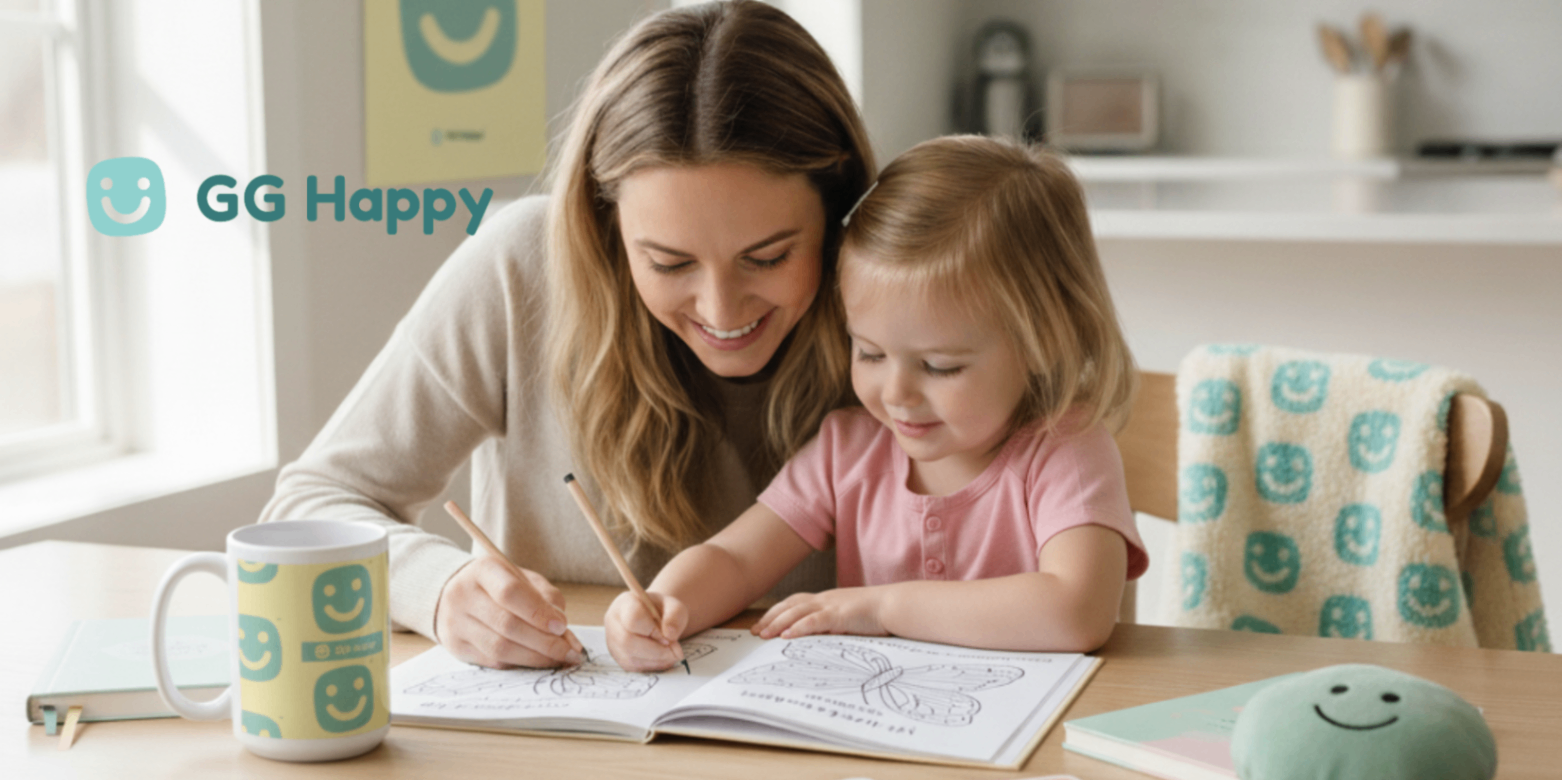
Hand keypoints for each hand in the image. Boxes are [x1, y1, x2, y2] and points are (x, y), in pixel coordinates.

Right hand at [434, 556, 584, 667]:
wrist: (455, 592)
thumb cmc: (498, 584)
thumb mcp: (523, 578)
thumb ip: (546, 598)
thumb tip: (564, 632)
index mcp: (483, 570)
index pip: (510, 592)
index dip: (538, 612)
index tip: (562, 626)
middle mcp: (463, 595)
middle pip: (507, 624)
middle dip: (544, 642)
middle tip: (569, 651)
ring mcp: (455, 623)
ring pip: (499, 648)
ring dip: (535, 658)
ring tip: (558, 659)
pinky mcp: (456, 646)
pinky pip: (492, 661)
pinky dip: (519, 663)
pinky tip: (536, 661)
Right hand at [605, 591, 687, 671]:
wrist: (654, 619)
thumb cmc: (662, 610)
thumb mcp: (673, 606)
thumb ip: (675, 616)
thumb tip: (670, 636)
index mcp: (625, 603)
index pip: (633, 618)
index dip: (653, 631)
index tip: (668, 635)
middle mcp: (613, 622)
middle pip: (628, 642)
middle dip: (657, 651)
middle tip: (676, 651)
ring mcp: (613, 642)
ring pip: (631, 657)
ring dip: (657, 660)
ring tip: (673, 653)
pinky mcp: (620, 658)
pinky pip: (635, 667)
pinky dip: (654, 665)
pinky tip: (664, 658)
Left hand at [751, 587, 889, 639]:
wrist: (894, 605)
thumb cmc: (875, 613)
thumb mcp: (848, 618)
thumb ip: (832, 626)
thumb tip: (818, 639)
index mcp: (826, 599)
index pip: (794, 603)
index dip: (777, 613)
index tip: (762, 625)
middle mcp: (824, 599)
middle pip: (789, 606)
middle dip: (770, 618)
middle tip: (755, 632)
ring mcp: (831, 606)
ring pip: (797, 612)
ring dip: (778, 623)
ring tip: (764, 635)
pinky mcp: (840, 615)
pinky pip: (815, 621)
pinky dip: (799, 627)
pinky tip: (787, 636)